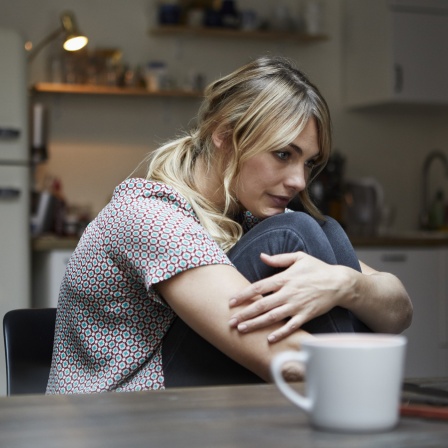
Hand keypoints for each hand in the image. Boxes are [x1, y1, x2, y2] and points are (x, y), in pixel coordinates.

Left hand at [228, 252, 352, 342]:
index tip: (231, 301)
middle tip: (230, 321)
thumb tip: (262, 256)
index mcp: (285, 278)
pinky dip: (280, 333)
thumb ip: (279, 258)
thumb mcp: (299, 257)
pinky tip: (269, 339)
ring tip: (242, 329)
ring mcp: (297, 305)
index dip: (243, 294)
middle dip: (245, 313)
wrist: (339, 282)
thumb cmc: (318, 268)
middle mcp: (288, 293)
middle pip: (262, 304)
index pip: (259, 287)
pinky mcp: (307, 315)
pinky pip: (291, 326)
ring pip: (273, 317)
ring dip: (256, 324)